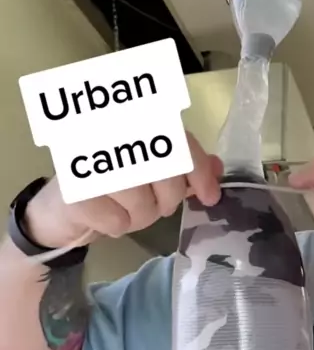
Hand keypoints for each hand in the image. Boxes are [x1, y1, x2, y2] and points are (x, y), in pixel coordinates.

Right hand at [24, 132, 222, 249]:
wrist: (60, 209)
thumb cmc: (111, 189)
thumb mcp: (151, 177)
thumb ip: (183, 168)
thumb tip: (217, 168)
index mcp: (134, 123)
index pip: (177, 141)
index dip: (199, 170)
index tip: (211, 196)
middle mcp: (112, 134)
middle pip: (166, 174)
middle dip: (167, 198)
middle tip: (155, 204)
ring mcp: (92, 162)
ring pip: (143, 203)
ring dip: (140, 216)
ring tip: (124, 210)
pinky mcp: (78, 194)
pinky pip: (119, 222)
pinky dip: (117, 227)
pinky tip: (104, 216)